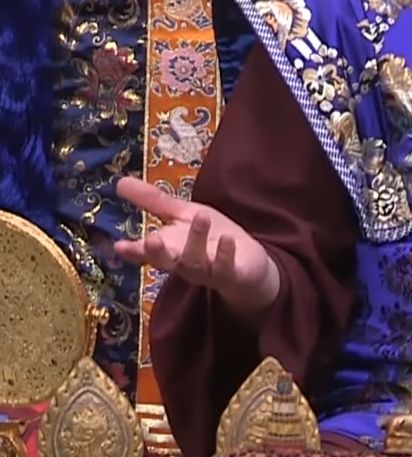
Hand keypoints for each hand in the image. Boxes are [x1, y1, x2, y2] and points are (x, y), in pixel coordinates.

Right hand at [113, 177, 279, 313]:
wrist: (247, 263)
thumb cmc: (209, 238)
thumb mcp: (182, 214)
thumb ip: (153, 201)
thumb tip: (120, 181)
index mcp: (169, 249)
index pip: (145, 253)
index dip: (133, 251)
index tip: (119, 246)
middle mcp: (183, 263)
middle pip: (166, 262)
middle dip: (157, 253)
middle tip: (150, 239)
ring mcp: (207, 271)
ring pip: (196, 262)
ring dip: (197, 240)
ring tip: (201, 216)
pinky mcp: (231, 275)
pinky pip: (225, 268)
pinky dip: (225, 254)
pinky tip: (227, 239)